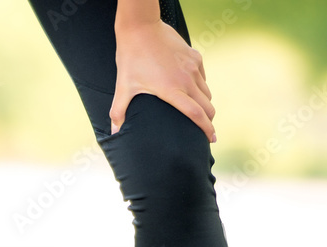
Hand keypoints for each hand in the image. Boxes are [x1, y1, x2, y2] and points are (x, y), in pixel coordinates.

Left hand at [110, 19, 215, 141]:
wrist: (141, 27)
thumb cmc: (131, 57)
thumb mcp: (123, 86)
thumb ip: (119, 111)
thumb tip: (114, 132)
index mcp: (172, 90)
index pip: (196, 114)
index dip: (206, 129)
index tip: (212, 139)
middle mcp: (187, 79)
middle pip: (207, 106)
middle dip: (209, 120)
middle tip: (206, 130)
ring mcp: (192, 67)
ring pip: (207, 92)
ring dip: (205, 104)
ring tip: (199, 112)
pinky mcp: (194, 56)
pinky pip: (203, 77)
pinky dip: (201, 87)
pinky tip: (193, 91)